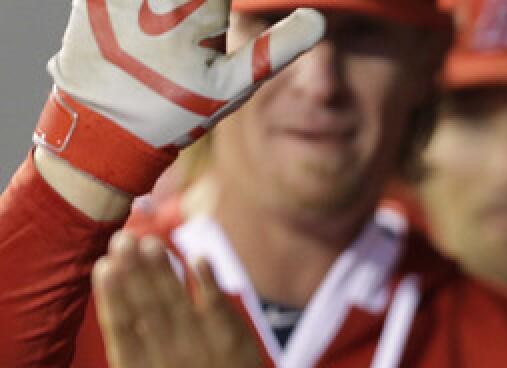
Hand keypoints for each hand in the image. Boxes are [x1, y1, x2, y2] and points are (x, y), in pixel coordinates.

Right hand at [21, 232, 263, 367]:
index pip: (123, 333)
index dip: (114, 300)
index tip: (103, 268)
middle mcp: (172, 362)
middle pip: (151, 311)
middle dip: (136, 275)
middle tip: (122, 240)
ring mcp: (206, 350)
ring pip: (181, 305)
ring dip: (165, 272)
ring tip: (150, 243)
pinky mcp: (234, 342)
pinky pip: (221, 309)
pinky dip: (209, 284)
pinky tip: (197, 258)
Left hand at [34, 0, 324, 195]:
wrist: (100, 128)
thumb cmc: (174, 111)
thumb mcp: (232, 87)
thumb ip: (277, 49)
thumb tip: (318, 21)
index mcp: (194, 4)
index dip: (219, 8)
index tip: (220, 31)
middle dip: (199, 10)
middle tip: (199, 47)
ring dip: (178, 10)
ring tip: (174, 46)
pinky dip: (143, 12)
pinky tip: (147, 36)